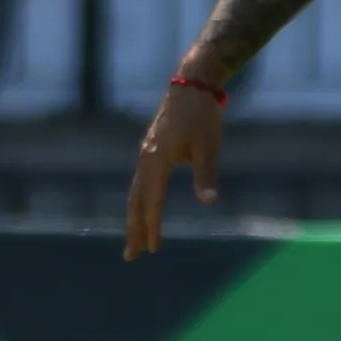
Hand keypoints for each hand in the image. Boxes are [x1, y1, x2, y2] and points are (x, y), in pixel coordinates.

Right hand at [124, 80, 225, 258]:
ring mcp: (145, 153)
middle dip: (134, 230)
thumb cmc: (202, 116)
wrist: (191, 84)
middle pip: (136, 202)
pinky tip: (143, 208)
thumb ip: (206, 175)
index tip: (155, 249)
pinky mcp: (150, 149)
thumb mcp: (208, 147)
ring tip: (135, 240)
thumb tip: (209, 203)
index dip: (153, 227)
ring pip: (135, 192)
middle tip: (131, 257)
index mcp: (157, 161)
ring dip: (134, 217)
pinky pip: (139, 182)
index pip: (153, 202)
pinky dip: (138, 200)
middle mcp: (145, 159)